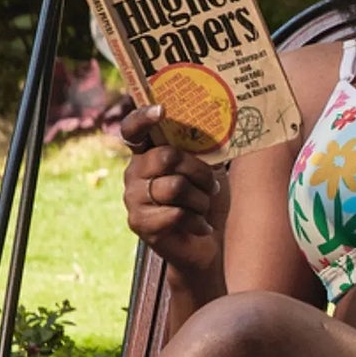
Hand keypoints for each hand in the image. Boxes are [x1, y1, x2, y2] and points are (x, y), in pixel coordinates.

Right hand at [120, 104, 226, 278]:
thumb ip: (205, 150)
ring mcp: (133, 198)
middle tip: (210, 186)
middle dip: (199, 172)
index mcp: (148, 154)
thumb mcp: (210, 170)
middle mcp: (134, 173)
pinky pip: (175, 213)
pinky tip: (199, 226)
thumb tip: (221, 123)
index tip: (162, 111)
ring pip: (175, 186)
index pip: (134, 130)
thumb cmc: (207, 202)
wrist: (206, 246)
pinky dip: (197, 221)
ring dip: (201, 199)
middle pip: (167, 157)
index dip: (143, 117)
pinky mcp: (139, 223)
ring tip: (203, 208)